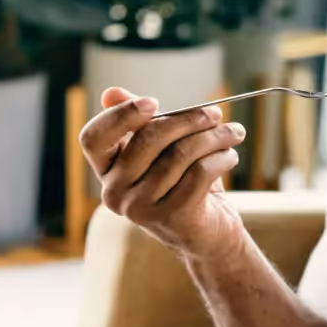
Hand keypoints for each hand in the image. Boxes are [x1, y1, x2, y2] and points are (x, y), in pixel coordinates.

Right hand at [78, 87, 245, 255]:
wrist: (208, 235)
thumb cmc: (183, 184)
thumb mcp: (161, 151)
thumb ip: (140, 123)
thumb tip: (111, 92)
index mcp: (106, 171)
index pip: (93, 138)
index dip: (119, 116)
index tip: (153, 102)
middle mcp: (114, 192)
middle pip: (147, 139)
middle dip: (188, 119)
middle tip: (215, 113)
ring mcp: (140, 208)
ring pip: (180, 154)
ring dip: (214, 137)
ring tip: (233, 133)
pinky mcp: (171, 217)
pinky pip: (200, 172)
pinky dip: (221, 158)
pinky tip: (231, 156)